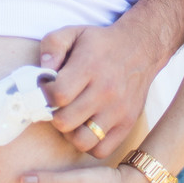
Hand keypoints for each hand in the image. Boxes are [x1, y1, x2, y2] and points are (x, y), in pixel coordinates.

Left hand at [39, 19, 157, 157]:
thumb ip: (52, 46)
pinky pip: (101, 150)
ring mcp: (118, 111)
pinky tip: (86, 127)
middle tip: (58, 104)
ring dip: (70, 132)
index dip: (45, 94)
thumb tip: (43, 72)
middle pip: (65, 121)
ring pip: (81, 141)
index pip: (58, 95)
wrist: (140, 48)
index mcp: (90, 67)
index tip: (48, 88)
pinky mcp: (127, 124)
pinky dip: (89, 144)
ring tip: (71, 117)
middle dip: (54, 113)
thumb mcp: (73, 32)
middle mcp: (105, 91)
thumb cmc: (100, 43)